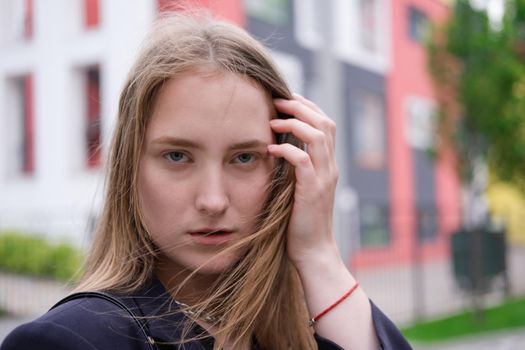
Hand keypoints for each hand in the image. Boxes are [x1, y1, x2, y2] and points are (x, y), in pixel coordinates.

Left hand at [267, 94, 339, 268]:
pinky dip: (287, 150)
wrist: (313, 251)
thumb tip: (278, 148)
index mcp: (328, 165)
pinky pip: (303, 160)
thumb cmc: (301, 221)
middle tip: (278, 100)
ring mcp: (324, 179)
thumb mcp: (300, 188)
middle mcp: (330, 167)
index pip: (325, 124)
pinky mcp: (313, 191)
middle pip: (325, 122)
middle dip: (301, 106)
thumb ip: (296, 168)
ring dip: (295, 123)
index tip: (286, 101)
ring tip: (273, 120)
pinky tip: (271, 149)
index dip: (308, 107)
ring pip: (318, 136)